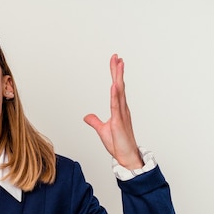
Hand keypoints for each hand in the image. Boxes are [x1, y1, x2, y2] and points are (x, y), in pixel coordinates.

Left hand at [84, 54, 142, 169]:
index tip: (116, 62)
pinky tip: (114, 85)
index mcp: (119, 109)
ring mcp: (121, 114)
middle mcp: (122, 108)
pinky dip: (115, 94)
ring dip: (118, 77)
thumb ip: (95, 121)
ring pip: (120, 92)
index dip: (115, 74)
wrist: (126, 156)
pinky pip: (116, 106)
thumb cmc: (118, 144)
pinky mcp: (118, 121)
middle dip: (117, 71)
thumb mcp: (102, 130)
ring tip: (118, 64)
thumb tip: (87, 116)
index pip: (117, 88)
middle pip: (119, 85)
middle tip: (116, 57)